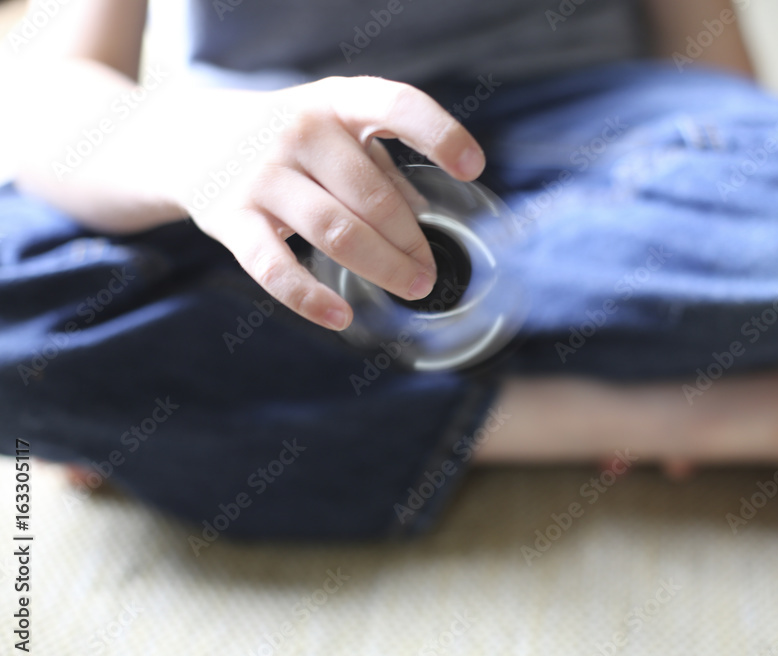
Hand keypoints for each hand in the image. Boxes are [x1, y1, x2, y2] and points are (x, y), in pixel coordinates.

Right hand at [162, 76, 485, 330]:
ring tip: (413, 288)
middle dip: (412, 242)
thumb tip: (424, 217)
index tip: (473, 168)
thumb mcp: (335, 130)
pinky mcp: (229, 217)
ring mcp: (261, 174)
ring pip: (336, 232)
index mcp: (335, 101)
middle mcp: (298, 130)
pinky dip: (309, 298)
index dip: (439, 134)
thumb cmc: (288, 140)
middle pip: (373, 197)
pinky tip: (341, 317)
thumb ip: (380, 168)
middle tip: (431, 271)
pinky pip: (274, 267)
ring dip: (383, 267)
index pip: (396, 106)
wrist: (188, 139)